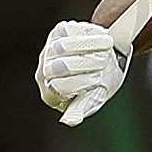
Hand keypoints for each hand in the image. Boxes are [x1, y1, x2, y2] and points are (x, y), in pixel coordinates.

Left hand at [34, 0, 151, 125]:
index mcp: (50, 93)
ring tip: (107, 48)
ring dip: (90, 46)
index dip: (83, 81)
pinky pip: (68, 30)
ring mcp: (49, 50)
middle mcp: (44, 71)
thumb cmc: (99, 84)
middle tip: (103, 62)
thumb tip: (69, 121)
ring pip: (62, 46)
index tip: (99, 79)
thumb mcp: (94, 98)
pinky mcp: (57, 32)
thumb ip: (81, 108)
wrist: (107, 59)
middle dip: (87, 63)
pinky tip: (100, 37)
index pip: (60, 86)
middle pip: (59, 66)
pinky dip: (88, 33)